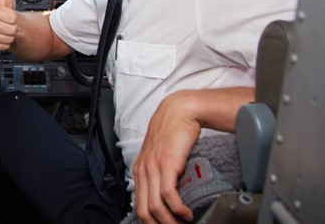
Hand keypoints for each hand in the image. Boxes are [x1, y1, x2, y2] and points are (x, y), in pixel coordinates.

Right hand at [0, 0, 19, 51]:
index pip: (9, 18)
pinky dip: (4, 44)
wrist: (5, 23)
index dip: (13, 17)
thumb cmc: (7, 9)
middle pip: (7, 30)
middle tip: (9, 23)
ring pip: (4, 39)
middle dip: (12, 28)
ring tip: (7, 30)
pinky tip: (2, 37)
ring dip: (9, 37)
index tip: (11, 14)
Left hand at [134, 91, 201, 223]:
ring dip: (170, 221)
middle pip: (144, 211)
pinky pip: (169, 195)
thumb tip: (168, 194)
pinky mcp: (166, 164)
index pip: (138, 206)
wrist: (179, 112)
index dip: (150, 221)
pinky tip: (186, 212)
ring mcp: (153, 168)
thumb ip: (160, 173)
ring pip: (155, 207)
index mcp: (140, 170)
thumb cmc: (173, 132)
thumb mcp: (161, 156)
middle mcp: (143, 170)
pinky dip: (178, 209)